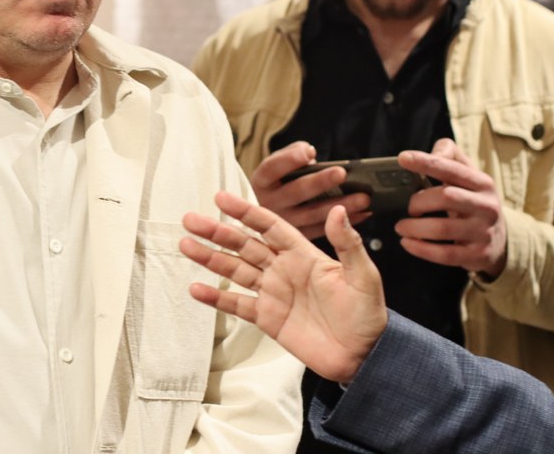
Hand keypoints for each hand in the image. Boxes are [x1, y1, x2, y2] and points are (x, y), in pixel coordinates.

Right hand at [180, 192, 387, 382]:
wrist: (364, 356)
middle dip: (217, 232)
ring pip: (234, 270)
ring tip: (185, 245)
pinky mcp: (267, 318)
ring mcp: (272, 293)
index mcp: (303, 254)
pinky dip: (216, 297)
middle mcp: (283, 269)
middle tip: (189, 219)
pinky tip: (196, 289)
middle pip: (244, 244)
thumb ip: (347, 243)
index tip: (221, 198)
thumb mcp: (364, 276)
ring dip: (210, 258)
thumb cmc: (368, 314)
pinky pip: (237, 304)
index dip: (245, 211)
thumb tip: (337, 210)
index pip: (269, 226)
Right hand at [251, 141, 370, 239]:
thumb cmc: (277, 183)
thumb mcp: (277, 167)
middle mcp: (268, 204)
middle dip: (320, 182)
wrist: (262, 215)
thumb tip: (311, 156)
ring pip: (314, 214)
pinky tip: (364, 213)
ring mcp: (284, 223)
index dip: (289, 159)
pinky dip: (346, 222)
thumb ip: (292, 155)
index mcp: (261, 182)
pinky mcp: (299, 237)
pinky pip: (325, 230)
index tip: (310, 151)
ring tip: (363, 198)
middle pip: (296, 191)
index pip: (272, 168)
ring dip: (341, 205)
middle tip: (342, 173)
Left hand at [396, 138, 506, 278]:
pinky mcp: (477, 255)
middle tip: (407, 207)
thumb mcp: (468, 176)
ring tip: (401, 226)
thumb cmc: (472, 201)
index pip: (452, 169)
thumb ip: (450, 156)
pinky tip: (407, 243)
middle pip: (446, 197)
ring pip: (442, 229)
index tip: (402, 158)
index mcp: (482, 183)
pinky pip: (445, 254)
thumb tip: (434, 152)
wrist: (499, 240)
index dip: (426, 162)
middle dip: (419, 201)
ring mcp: (483, 232)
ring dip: (414, 227)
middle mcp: (486, 206)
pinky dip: (421, 249)